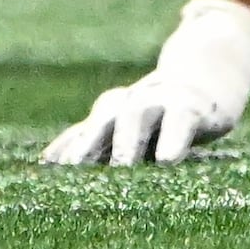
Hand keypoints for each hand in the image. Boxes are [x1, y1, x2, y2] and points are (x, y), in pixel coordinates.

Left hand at [42, 0, 249, 164]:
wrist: (204, 75)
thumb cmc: (159, 114)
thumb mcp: (128, 130)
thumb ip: (91, 144)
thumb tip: (45, 163)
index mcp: (110, 113)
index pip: (82, 134)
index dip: (65, 152)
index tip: (47, 173)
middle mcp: (129, 104)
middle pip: (102, 123)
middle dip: (87, 146)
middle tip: (73, 170)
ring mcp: (158, 101)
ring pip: (136, 117)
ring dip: (127, 140)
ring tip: (120, 166)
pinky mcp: (191, 108)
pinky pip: (179, 122)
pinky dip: (172, 140)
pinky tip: (167, 160)